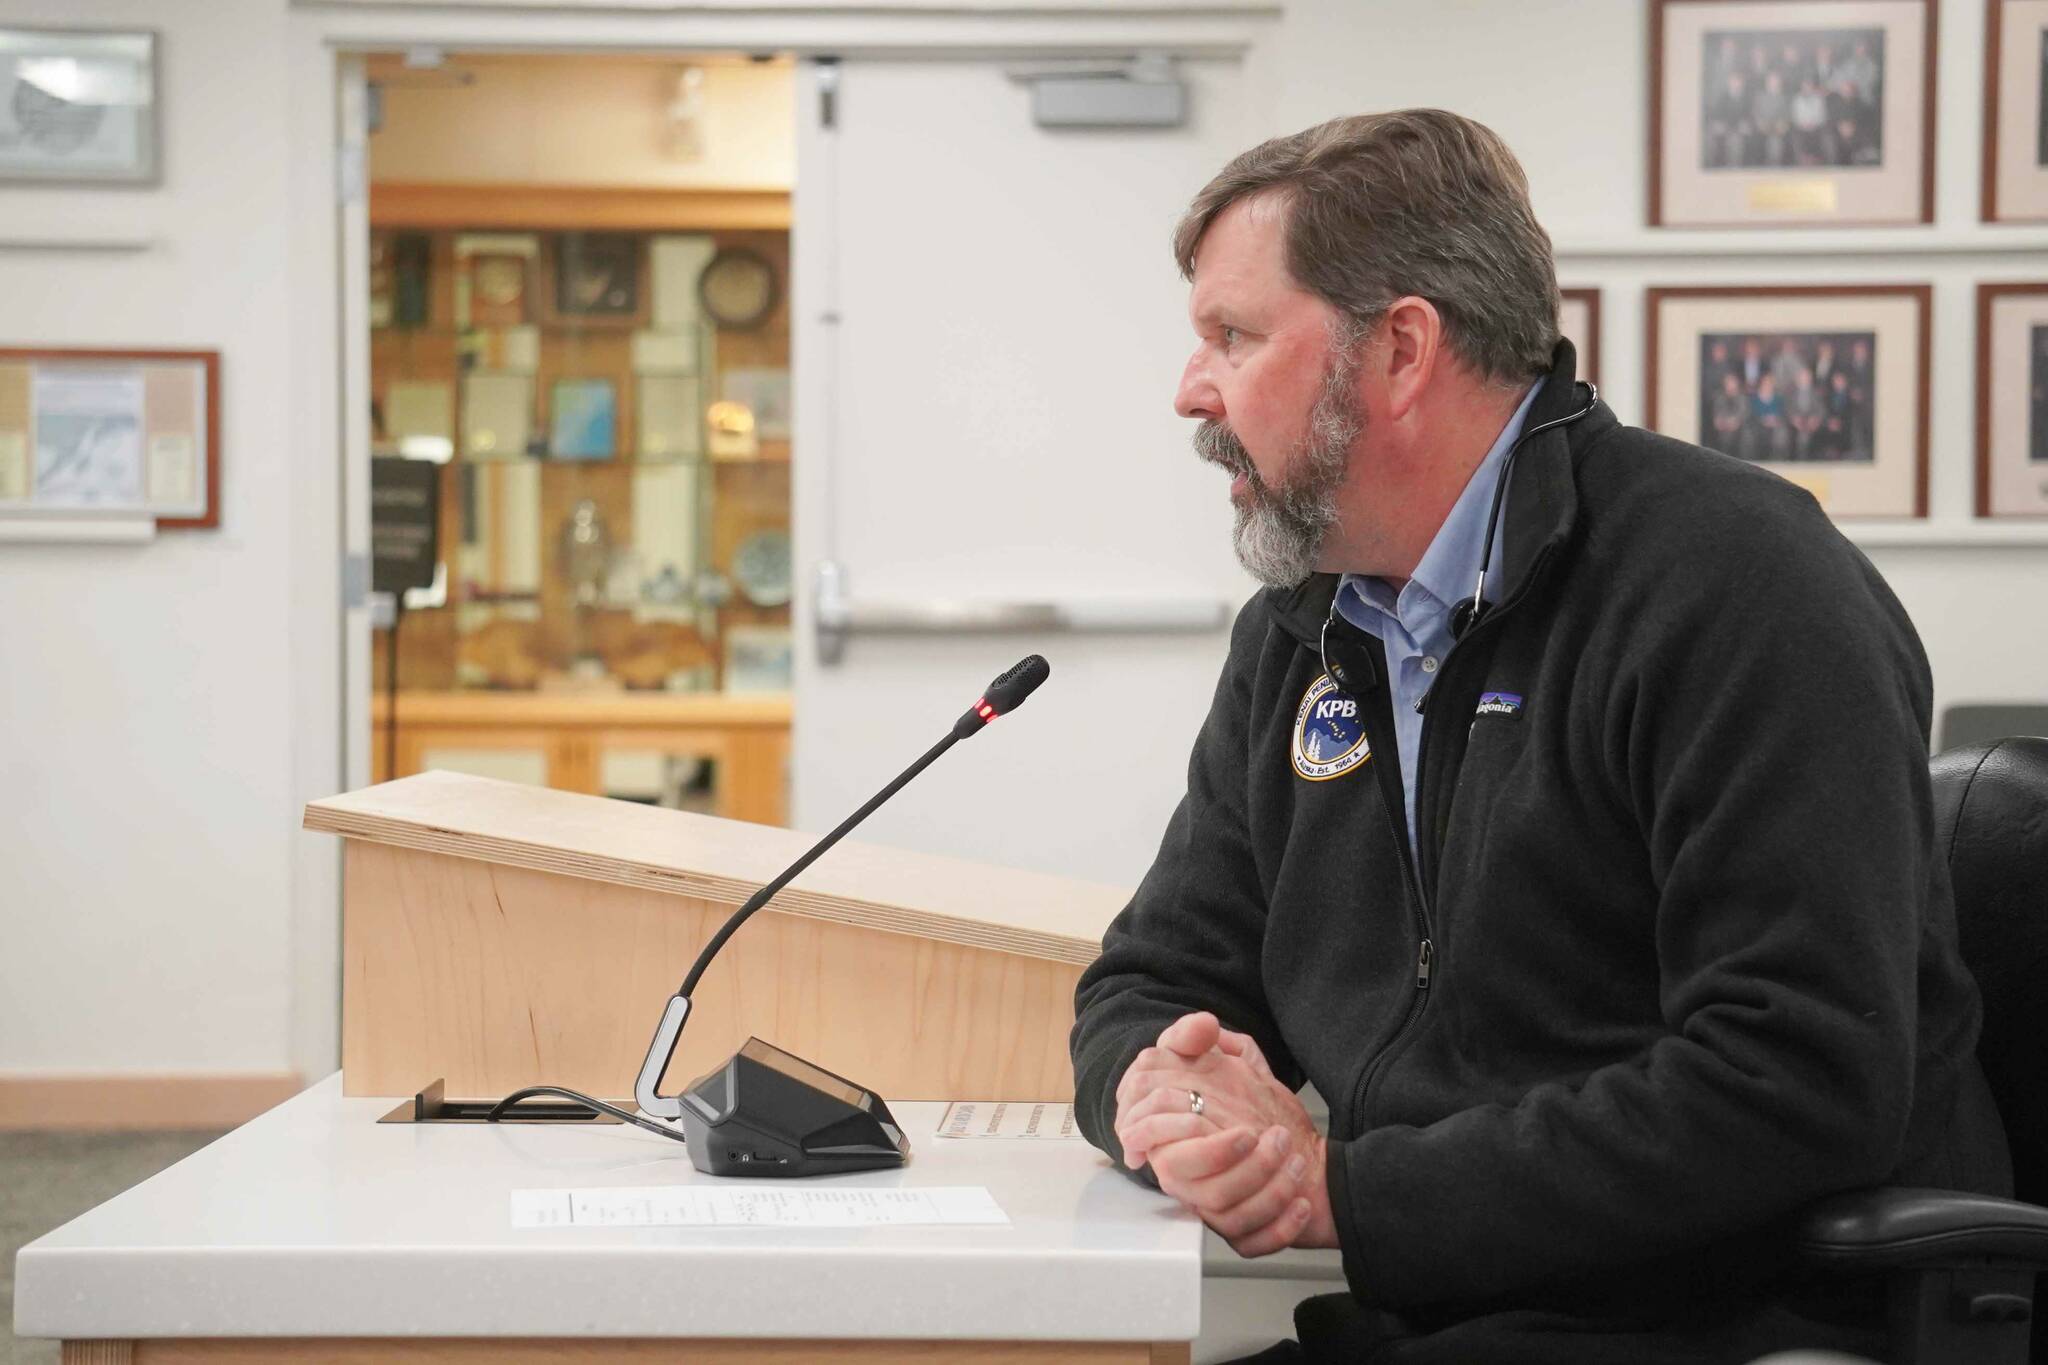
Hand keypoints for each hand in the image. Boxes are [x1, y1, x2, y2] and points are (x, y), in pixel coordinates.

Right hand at [1112, 1012, 1337, 1254]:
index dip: (1206, 1147)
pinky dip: (1281, 1227)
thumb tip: (1202, 1025)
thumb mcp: (1224, 1061)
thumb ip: (1199, 1039)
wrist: (1293, 1145)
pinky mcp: (1243, 1235)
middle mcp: (1190, 1182)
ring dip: (1269, 1190)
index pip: (1171, 1155)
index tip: (1245, 1130)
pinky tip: (1301, 1205)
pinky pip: (1255, 1243)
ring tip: (1297, 1159)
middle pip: (1205, 1192)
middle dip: (1244, 1167)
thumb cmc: (1248, 1106)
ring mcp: (1216, 1212)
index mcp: (1175, 1144)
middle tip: (1275, 1139)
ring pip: (1232, 1218)